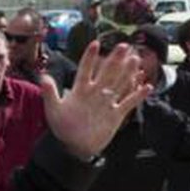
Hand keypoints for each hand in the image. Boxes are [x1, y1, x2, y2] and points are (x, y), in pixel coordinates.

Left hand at [41, 42, 150, 159]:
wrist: (74, 146)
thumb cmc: (62, 128)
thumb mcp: (54, 110)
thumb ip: (50, 93)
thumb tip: (43, 77)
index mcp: (80, 90)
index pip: (86, 70)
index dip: (90, 58)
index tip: (96, 44)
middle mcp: (95, 93)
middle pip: (107, 73)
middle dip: (114, 60)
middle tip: (123, 46)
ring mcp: (106, 103)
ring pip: (119, 84)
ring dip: (127, 73)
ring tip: (136, 59)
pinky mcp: (115, 115)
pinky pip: (128, 103)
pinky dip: (137, 96)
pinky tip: (146, 86)